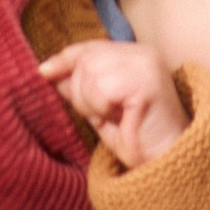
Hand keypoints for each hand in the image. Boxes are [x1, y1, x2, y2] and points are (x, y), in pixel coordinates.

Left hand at [39, 36, 188, 168]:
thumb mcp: (100, 109)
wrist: (165, 162)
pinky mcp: (145, 80)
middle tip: (104, 115)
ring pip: (91, 72)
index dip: (65, 59)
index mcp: (134, 56)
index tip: (43, 71)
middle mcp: (142, 54)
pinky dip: (102, 108)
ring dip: (92, 103)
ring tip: (114, 117)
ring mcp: (146, 64)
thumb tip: (51, 71)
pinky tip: (120, 118)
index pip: (90, 47)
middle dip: (82, 92)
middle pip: (86, 59)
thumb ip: (81, 88)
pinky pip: (103, 88)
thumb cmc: (136, 139)